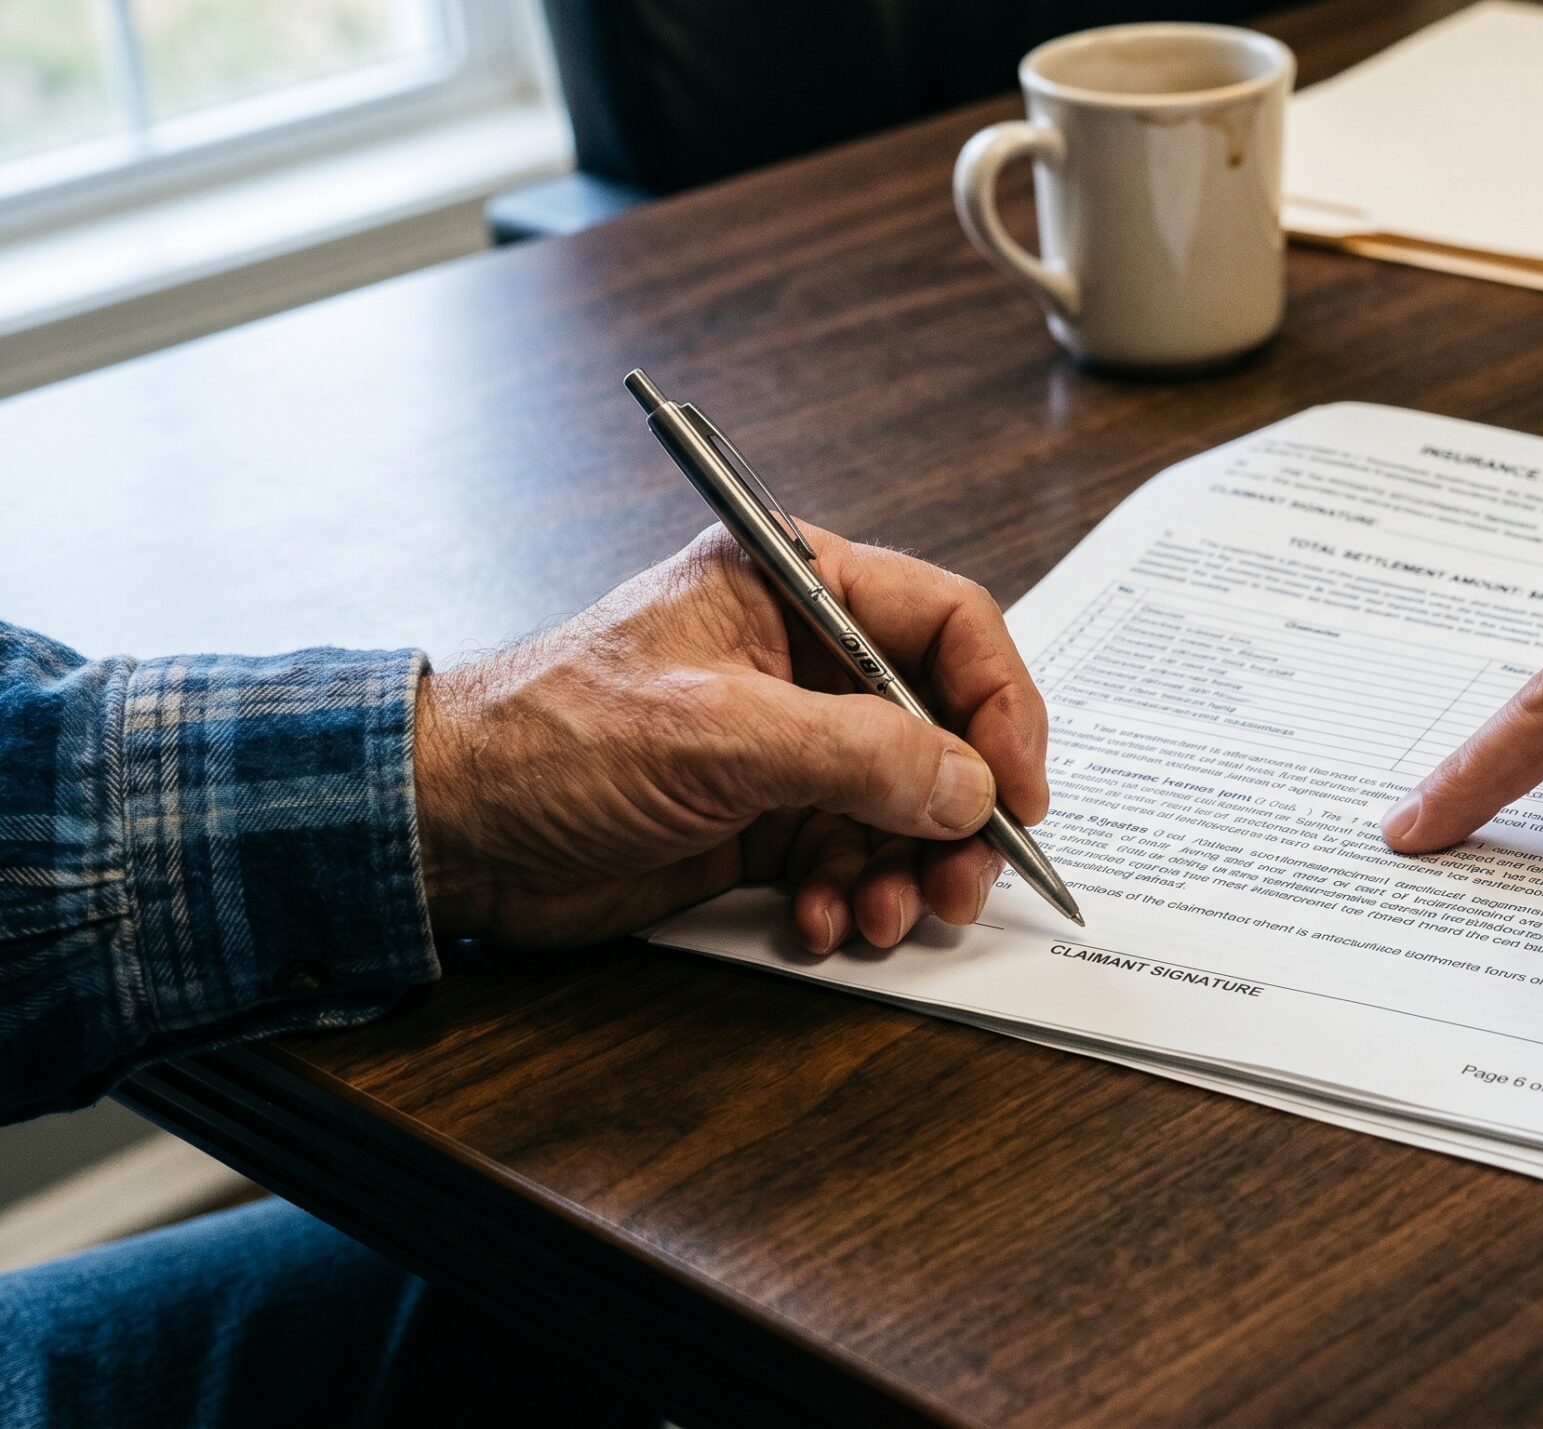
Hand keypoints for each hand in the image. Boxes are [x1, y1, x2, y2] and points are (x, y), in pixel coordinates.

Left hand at [415, 524, 1047, 951]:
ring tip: (884, 916)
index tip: (1018, 789)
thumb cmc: (553, 736)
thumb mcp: (721, 732)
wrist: (450, 828)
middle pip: (942, 728)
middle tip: (964, 880)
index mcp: (797, 587)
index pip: (949, 623)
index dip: (999, 705)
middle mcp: (806, 660)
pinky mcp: (763, 817)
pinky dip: (852, 896)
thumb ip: (860, 754)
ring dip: (909, 869)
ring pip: (905, 805)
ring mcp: (788, 743)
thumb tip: (970, 786)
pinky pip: (851, 857)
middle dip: (960, 812)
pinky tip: (822, 922)